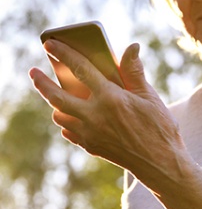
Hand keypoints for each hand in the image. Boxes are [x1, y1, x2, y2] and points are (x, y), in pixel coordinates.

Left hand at [29, 40, 201, 208]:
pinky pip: (70, 133)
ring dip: (56, 104)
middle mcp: (95, 116)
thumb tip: (131, 47)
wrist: (161, 164)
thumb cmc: (160, 129)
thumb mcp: (150, 98)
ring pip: (60, 116)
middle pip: (56, 96)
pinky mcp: (92, 147)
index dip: (63, 53)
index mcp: (110, 98)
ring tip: (59, 97)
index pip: (81, 69)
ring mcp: (91, 134)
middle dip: (41, 82)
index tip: (50, 44)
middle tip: (34, 72)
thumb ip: (135, 72)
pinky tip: (74, 119)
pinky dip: (68, 123)